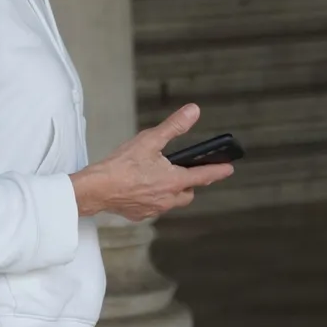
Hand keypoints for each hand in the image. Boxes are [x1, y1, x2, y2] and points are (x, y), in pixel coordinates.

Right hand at [70, 104, 234, 220]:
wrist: (97, 189)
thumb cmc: (121, 165)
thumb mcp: (150, 140)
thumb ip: (174, 126)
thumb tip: (193, 112)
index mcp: (174, 181)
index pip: (203, 176)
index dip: (218, 171)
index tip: (229, 169)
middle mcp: (167, 199)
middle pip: (188, 194)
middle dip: (190, 185)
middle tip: (185, 173)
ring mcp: (154, 209)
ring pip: (171, 202)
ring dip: (171, 192)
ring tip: (159, 179)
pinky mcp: (139, 215)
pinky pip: (154, 207)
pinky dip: (153, 198)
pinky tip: (141, 189)